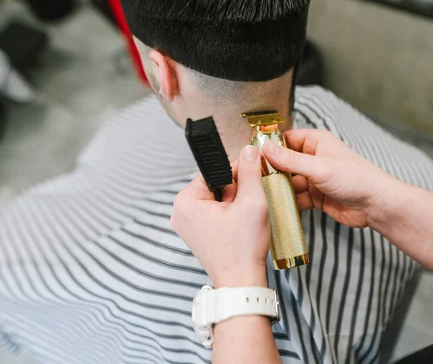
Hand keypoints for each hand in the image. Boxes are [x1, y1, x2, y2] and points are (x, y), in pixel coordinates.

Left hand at [171, 146, 270, 287]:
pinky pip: (213, 212)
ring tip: (245, 217)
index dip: (237, 173)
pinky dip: (229, 214)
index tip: (253, 179)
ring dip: (234, 202)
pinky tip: (239, 225)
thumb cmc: (243, 247)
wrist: (241, 282)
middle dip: (235, 190)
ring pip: (216, 198)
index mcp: (186, 201)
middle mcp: (180, 212)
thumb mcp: (252, 202)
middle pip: (215, 184)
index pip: (215, 171)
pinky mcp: (195, 234)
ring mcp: (186, 224)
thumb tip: (249, 150)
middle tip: (248, 206)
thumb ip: (249, 171)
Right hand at [262, 130, 402, 228]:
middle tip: (252, 181)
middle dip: (271, 172)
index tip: (251, 156)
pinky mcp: (316, 196)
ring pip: (288, 182)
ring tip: (261, 197)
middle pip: (284, 163)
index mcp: (316, 142)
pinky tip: (277, 208)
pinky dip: (288, 203)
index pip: (286, 139)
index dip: (269, 147)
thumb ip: (291, 160)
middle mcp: (314, 158)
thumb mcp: (319, 168)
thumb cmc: (356, 179)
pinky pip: (296, 198)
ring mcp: (314, 178)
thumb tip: (266, 149)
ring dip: (278, 190)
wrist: (376, 206)